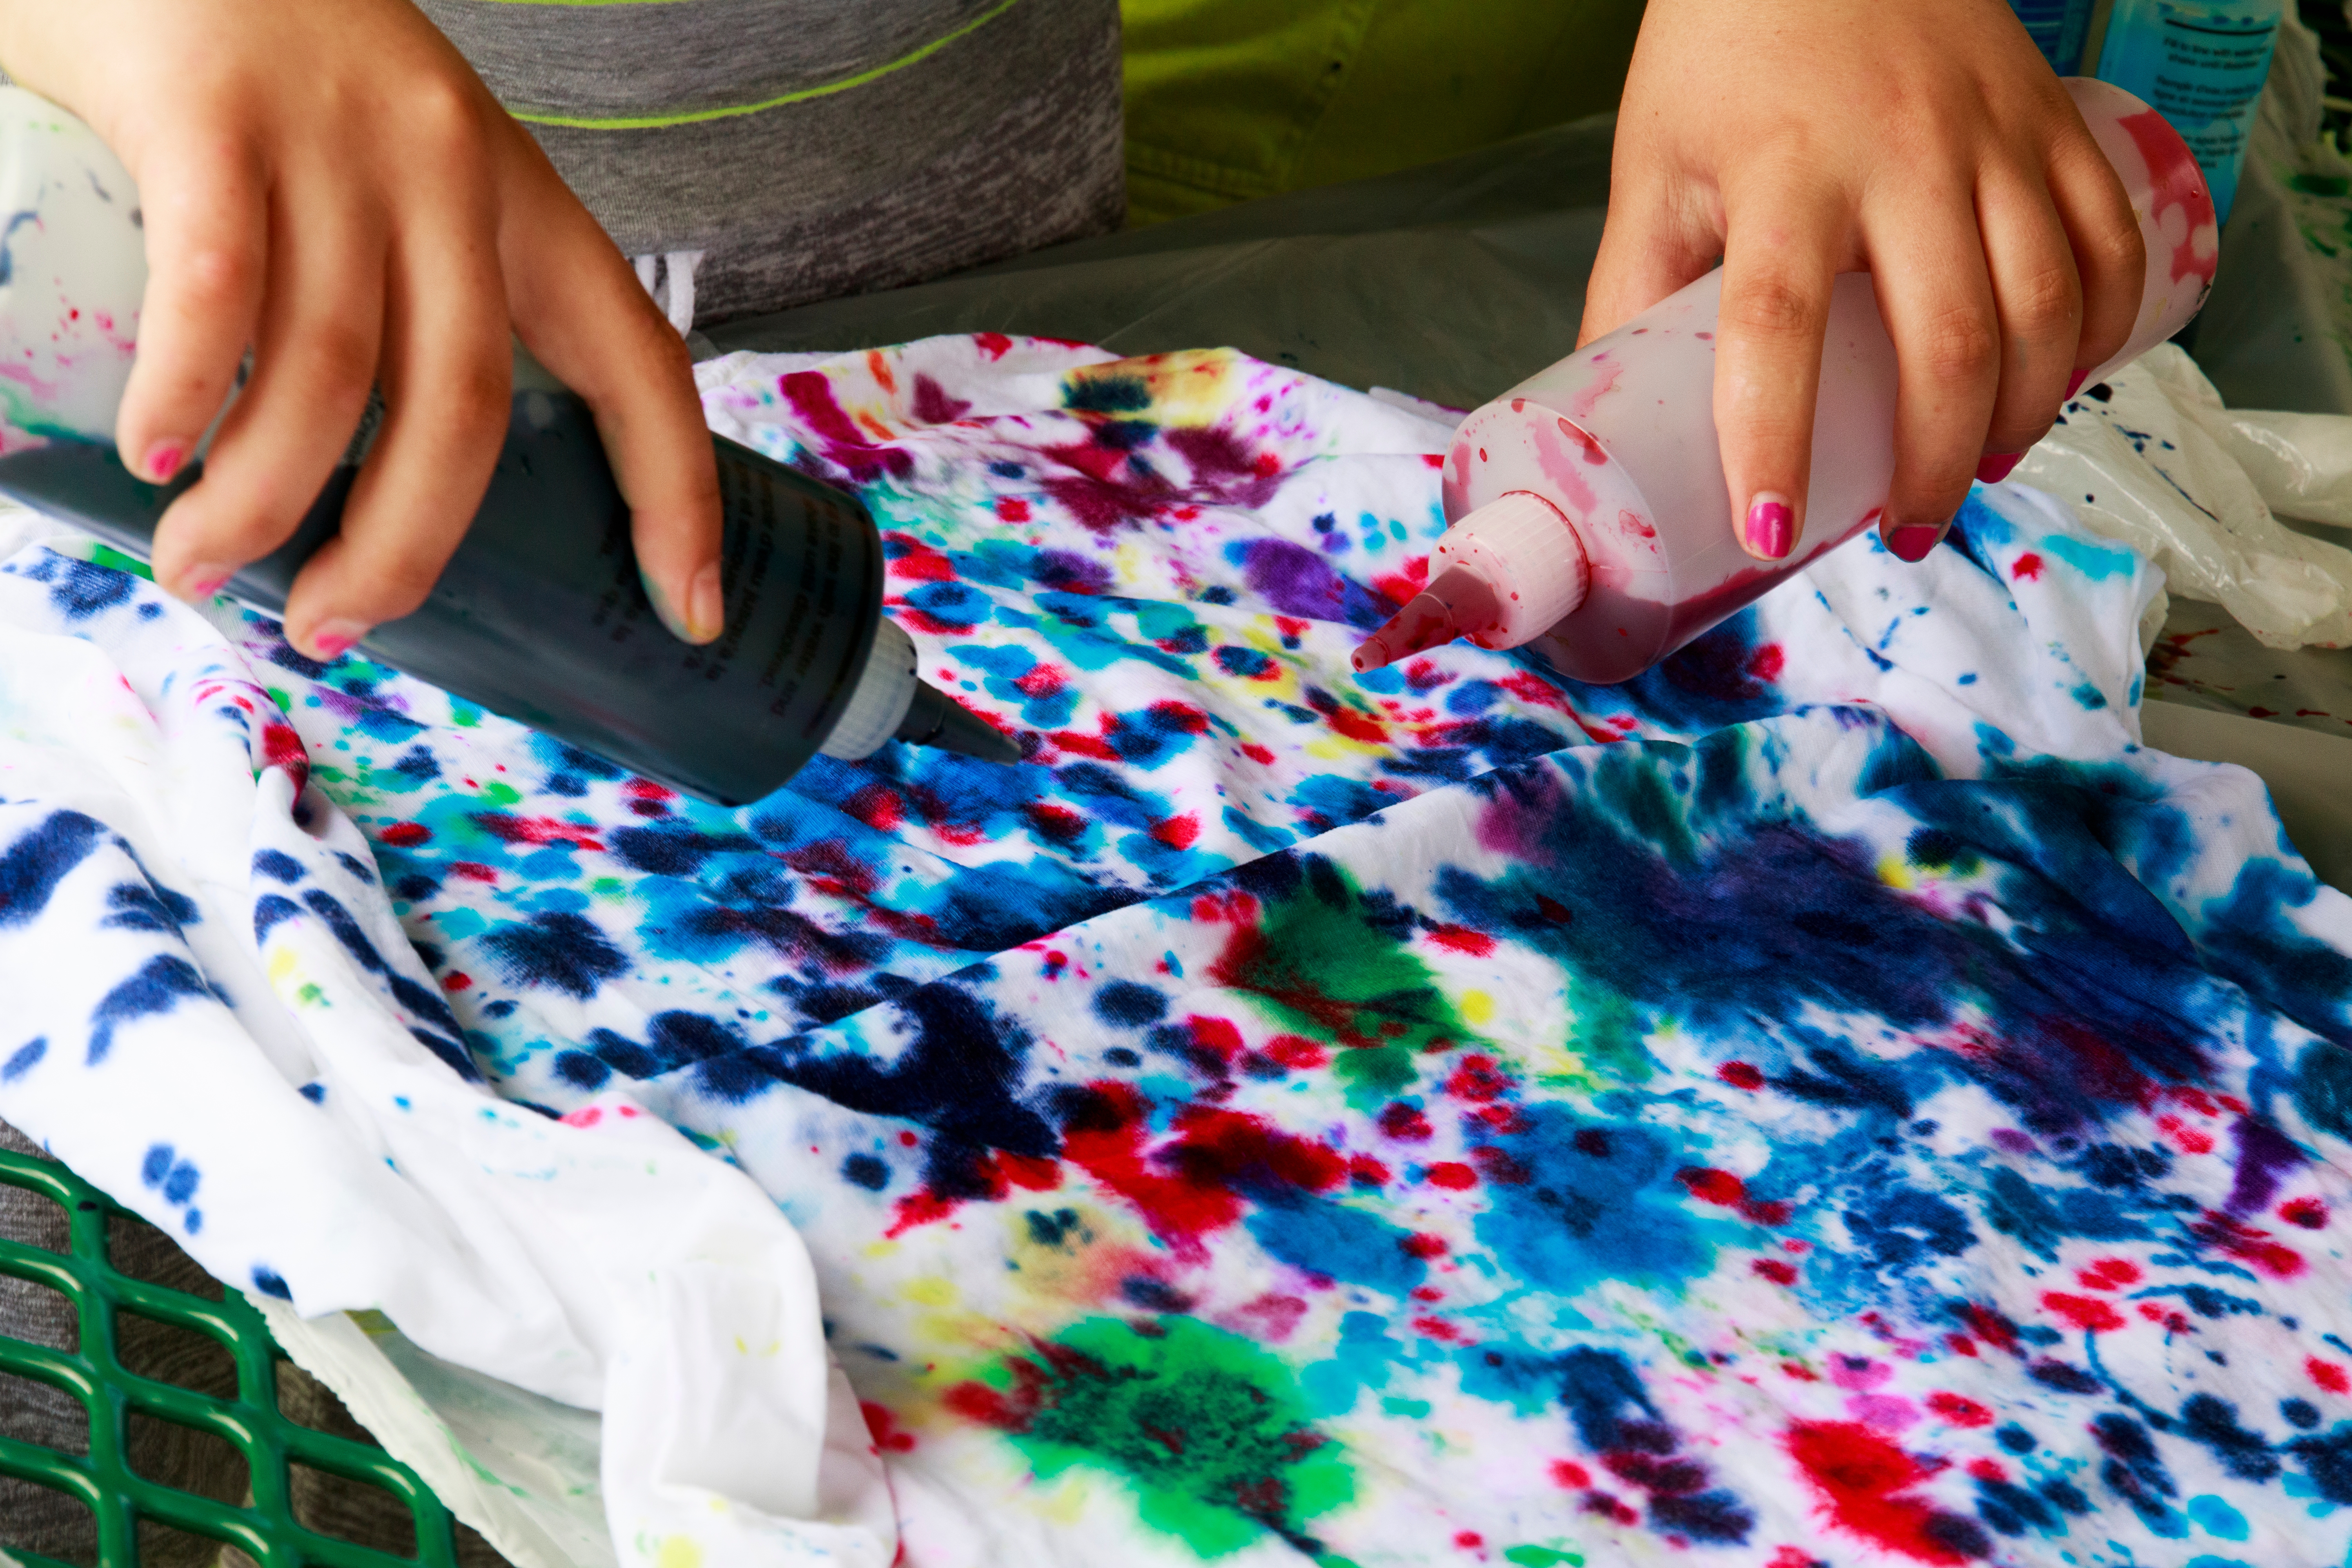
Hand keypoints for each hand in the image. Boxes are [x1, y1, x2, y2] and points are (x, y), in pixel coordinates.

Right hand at [0, 0, 721, 656]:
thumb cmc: (271, 75)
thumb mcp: (386, 175)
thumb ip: (400, 299)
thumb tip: (371, 481)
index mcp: (516, 201)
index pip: (639, 361)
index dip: (679, 495)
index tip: (694, 613)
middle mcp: (446, 169)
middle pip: (465, 406)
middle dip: (405, 547)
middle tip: (333, 627)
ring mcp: (332, 137)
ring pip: (335, 371)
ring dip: (271, 500)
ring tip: (209, 568)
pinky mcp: (208, 110)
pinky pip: (216, 289)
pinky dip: (185, 392)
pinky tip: (158, 460)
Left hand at [1580, 0, 2144, 563]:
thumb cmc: (1725, 51)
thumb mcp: (1653, 163)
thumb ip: (1635, 284)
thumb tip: (1617, 417)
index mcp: (1783, 169)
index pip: (1776, 326)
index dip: (1773, 439)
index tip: (1772, 532)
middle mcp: (1904, 153)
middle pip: (1948, 339)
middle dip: (1931, 463)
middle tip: (1903, 532)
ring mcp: (1993, 134)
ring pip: (2045, 305)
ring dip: (2021, 415)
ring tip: (1973, 474)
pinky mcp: (2054, 119)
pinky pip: (2106, 243)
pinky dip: (2098, 334)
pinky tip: (2056, 387)